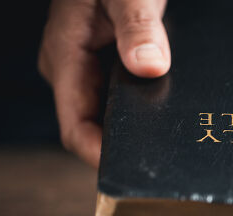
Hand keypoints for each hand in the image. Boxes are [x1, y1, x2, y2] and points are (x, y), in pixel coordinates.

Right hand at [38, 0, 169, 166]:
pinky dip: (141, 104)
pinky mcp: (105, 61)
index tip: (135, 171)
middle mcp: (70, 69)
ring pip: (108, 113)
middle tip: (164, 158)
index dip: (101, 156)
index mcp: (63, 58)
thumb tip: (150, 67)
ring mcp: (86, 67)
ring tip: (169, 136)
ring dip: (135, 125)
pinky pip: (119, 95)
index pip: (75, 128)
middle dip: (125, 144)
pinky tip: (165, 107)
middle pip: (93, 126)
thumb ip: (138, 27)